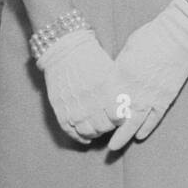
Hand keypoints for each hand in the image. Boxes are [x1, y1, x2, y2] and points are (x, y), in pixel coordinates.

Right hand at [38, 28, 127, 144]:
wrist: (64, 49)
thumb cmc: (91, 58)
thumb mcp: (110, 71)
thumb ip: (119, 91)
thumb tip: (126, 109)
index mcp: (105, 90)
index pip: (119, 117)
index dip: (121, 118)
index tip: (121, 114)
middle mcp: (90, 101)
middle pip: (104, 127)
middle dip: (109, 126)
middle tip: (109, 121)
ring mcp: (73, 107)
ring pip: (88, 132)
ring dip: (95, 132)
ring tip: (98, 127)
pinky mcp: (61, 110)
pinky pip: (71, 132)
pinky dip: (80, 137)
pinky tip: (86, 137)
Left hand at [108, 0, 187, 149]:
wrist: (181, 34)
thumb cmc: (152, 35)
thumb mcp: (128, 48)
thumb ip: (120, 67)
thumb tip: (115, 79)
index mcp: (122, 73)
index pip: (105, 99)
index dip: (98, 110)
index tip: (93, 116)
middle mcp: (134, 88)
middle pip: (117, 116)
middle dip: (107, 129)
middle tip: (98, 137)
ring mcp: (151, 95)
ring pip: (135, 122)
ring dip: (124, 136)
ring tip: (115, 147)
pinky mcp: (166, 97)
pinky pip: (155, 117)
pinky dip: (147, 127)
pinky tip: (140, 136)